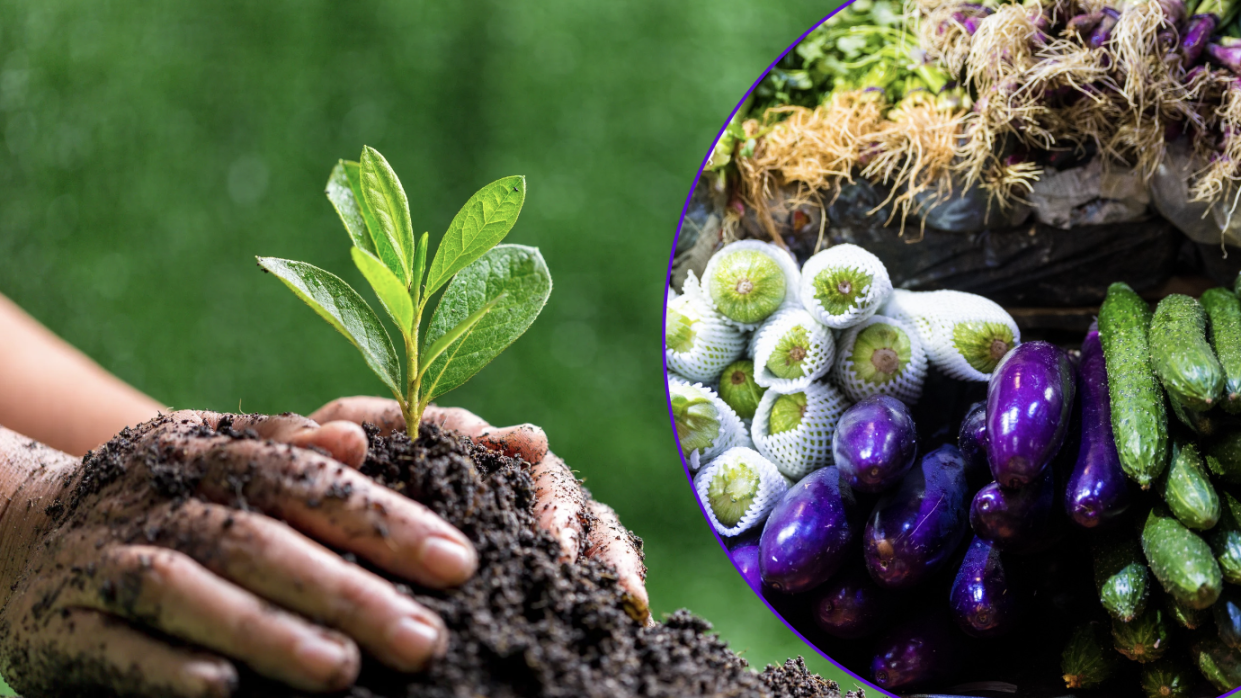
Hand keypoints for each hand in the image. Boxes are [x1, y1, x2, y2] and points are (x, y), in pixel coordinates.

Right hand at [0, 411, 477, 696]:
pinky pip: (112, 648)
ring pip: (187, 590)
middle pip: (258, 541)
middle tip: (424, 639)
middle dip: (346, 590)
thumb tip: (358, 440)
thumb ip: (283, 453)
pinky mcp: (59, 628)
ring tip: (339, 670)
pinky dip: (162, 667)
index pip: (306, 483)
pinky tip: (220, 690)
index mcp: (207, 457)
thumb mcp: (212, 457)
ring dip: (264, 629)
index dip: (382, 519)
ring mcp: (103, 563)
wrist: (25, 531)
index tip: (458, 561)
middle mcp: (157, 503)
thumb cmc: (156, 497)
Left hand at [311, 397, 650, 622]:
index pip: (475, 432)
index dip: (505, 440)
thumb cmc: (299, 503)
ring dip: (603, 551)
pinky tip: (628, 611)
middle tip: (562, 550)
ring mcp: (514, 523)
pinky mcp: (529, 567)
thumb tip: (345, 438)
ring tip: (619, 590)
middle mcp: (486, 478)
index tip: (528, 448)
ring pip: (579, 521)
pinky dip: (611, 581)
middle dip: (561, 511)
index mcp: (430, 445)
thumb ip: (309, 448)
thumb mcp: (296, 472)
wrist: (294, 570)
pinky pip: (582, 567)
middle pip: (544, 478)